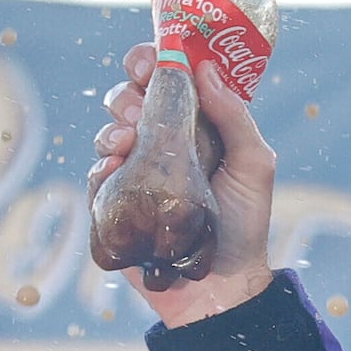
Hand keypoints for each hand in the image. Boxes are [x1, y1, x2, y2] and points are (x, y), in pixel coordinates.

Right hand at [91, 46, 277, 327]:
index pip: (167, 82)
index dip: (152, 62)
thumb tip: (204, 68)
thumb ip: (235, 117)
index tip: (150, 61)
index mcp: (196, 128)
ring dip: (113, 125)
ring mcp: (137, 174)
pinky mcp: (116, 204)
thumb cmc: (244, 228)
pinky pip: (96, 173)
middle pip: (129, 99)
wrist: (220, 289)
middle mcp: (163, 145)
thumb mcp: (254, 166)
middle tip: (136, 102)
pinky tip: (114, 166)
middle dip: (126, 91)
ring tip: (126, 140)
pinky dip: (102, 164)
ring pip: (108, 131)